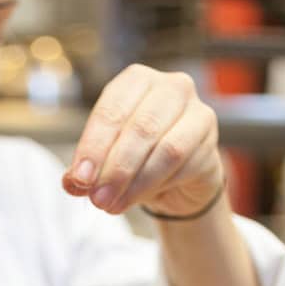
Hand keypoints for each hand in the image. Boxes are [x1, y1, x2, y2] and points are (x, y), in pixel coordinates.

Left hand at [63, 64, 223, 215]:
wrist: (177, 175)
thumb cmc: (134, 155)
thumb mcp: (104, 158)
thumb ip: (85, 169)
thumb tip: (72, 183)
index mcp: (135, 80)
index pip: (111, 112)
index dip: (93, 147)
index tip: (80, 179)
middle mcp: (170, 86)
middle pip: (140, 129)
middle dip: (115, 168)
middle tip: (97, 198)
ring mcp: (197, 110)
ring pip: (167, 150)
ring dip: (136, 182)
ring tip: (114, 205)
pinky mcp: (212, 138)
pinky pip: (186, 166)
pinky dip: (159, 186)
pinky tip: (140, 198)